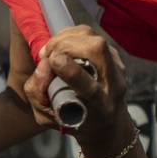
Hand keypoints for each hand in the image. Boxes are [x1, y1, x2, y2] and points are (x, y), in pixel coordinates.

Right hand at [22, 25, 128, 148]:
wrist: (107, 122)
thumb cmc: (74, 120)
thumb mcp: (48, 117)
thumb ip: (38, 95)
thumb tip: (42, 66)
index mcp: (100, 109)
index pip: (90, 88)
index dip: (71, 71)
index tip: (53, 61)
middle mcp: (114, 87)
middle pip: (95, 51)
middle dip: (64, 45)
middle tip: (46, 55)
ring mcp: (117, 68)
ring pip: (94, 39)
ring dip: (67, 38)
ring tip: (51, 50)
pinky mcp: (114, 56)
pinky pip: (92, 36)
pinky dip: (72, 35)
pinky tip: (60, 44)